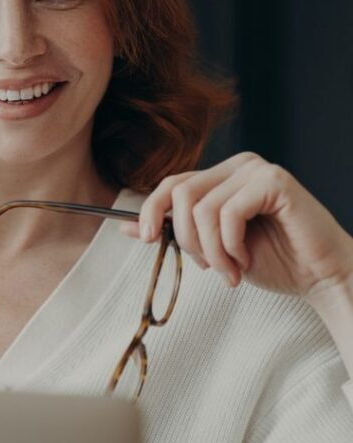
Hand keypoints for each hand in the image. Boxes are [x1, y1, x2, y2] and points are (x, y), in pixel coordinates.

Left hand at [120, 152, 352, 295]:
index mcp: (220, 176)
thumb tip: (123, 227)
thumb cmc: (271, 261)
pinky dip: (230, 245)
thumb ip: (171, 232)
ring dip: (211, 250)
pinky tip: (246, 260)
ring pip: (201, 208)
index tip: (146, 240)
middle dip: (185, 238)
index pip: (170, 184)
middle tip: (206, 267)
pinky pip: (228, 213)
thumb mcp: (210, 248)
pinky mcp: (274, 181)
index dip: (149, 211)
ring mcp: (256, 169)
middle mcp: (237, 165)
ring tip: (230, 270)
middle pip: (180, 193)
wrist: (320, 277)